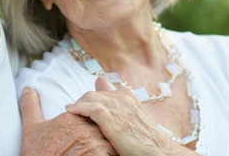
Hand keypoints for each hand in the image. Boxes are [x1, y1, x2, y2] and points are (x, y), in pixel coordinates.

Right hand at [19, 87, 116, 155]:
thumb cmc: (37, 153)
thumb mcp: (31, 129)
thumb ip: (31, 107)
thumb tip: (28, 89)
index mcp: (73, 118)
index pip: (93, 112)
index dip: (93, 122)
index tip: (90, 130)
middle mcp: (86, 128)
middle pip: (104, 125)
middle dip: (105, 131)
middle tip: (101, 140)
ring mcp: (95, 143)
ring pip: (112, 139)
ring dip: (112, 144)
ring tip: (108, 151)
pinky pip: (114, 153)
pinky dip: (113, 155)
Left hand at [65, 78, 198, 155]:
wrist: (157, 151)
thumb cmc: (143, 138)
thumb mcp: (130, 116)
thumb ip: (115, 100)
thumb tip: (100, 80)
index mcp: (128, 96)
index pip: (102, 91)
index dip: (91, 98)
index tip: (83, 106)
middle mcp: (123, 98)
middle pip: (94, 93)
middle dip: (82, 101)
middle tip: (75, 112)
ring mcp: (118, 107)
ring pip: (90, 98)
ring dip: (78, 104)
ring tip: (71, 112)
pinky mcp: (112, 119)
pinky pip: (91, 108)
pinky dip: (79, 108)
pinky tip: (71, 111)